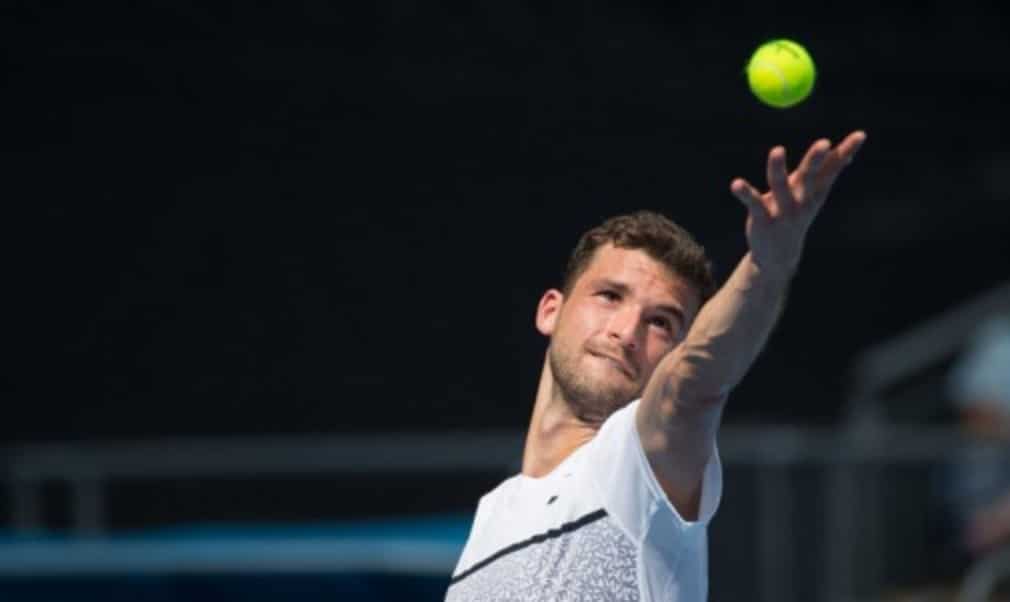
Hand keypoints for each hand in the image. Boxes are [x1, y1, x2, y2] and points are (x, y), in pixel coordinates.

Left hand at [730, 130, 866, 280]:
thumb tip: (847, 155)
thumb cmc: (798, 215)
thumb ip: (828, 175)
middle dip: (816, 160)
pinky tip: (736, 184)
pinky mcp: (763, 219)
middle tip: (824, 143)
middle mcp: (802, 200)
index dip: (846, 151)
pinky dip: (745, 193)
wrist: (780, 255)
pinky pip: (754, 204)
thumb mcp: (814, 196)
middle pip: (810, 176)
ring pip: (780, 187)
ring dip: (778, 168)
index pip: (833, 168)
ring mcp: (783, 211)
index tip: (860, 134)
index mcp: (816, 191)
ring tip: (778, 149)